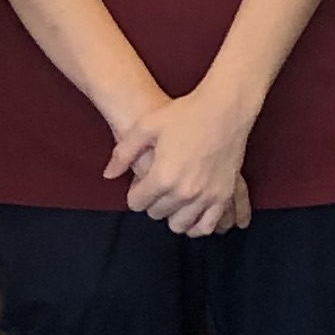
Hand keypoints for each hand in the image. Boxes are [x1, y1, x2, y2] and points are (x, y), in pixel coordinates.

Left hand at [107, 87, 253, 230]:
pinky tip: (192, 214)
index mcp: (162, 176)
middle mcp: (184, 192)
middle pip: (157, 214)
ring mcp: (206, 196)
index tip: (140, 183)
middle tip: (157, 187)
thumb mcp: (146, 126)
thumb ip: (123, 152)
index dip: (134, 193)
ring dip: (173, 215)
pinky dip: (197, 225)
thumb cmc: (184, 114)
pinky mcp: (224, 196)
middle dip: (152, 203)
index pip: (137, 203)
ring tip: (173, 200)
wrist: (225, 108)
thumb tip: (108, 175)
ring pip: (180, 225)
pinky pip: (207, 226)